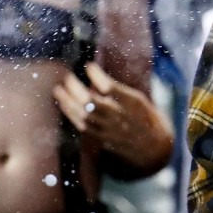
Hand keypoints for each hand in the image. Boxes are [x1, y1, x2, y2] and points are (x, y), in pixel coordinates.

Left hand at [53, 62, 172, 174]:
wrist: (154, 147)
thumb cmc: (145, 116)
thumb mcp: (138, 99)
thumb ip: (117, 89)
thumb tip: (94, 75)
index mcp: (132, 103)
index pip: (110, 88)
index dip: (97, 76)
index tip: (88, 65)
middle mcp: (120, 117)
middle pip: (92, 102)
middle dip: (76, 89)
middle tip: (67, 77)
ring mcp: (110, 130)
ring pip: (84, 115)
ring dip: (68, 102)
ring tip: (58, 90)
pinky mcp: (103, 139)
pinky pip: (83, 127)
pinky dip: (71, 114)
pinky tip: (64, 104)